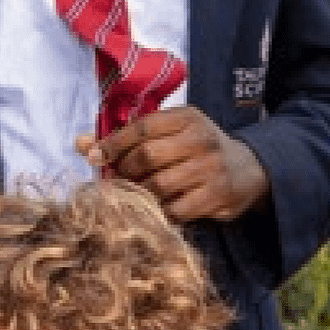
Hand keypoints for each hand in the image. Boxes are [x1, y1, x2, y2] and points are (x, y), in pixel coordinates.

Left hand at [78, 106, 270, 222]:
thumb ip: (126, 138)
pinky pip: (175, 210)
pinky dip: (159, 212)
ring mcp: (210, 168)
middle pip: (147, 157)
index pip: (141, 128)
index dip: (113, 143)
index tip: (95, 157)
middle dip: (124, 172)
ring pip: (158, 186)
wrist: (247, 169)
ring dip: (139, 195)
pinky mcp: (216, 196)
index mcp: (186, 117)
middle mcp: (200, 139)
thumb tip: (81, 144)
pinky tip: (157, 209)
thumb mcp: (169, 134)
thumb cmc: (196, 150)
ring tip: (135, 195)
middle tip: (119, 180)